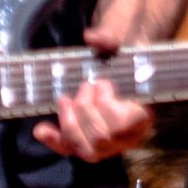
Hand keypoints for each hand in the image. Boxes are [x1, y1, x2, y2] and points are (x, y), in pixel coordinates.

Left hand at [35, 24, 155, 163]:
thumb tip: (92, 37)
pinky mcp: (88, 145)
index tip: (102, 82)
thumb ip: (110, 39)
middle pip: (102, 139)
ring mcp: (109, 145)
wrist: (120, 67)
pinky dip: (54, 140)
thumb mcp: (121, 42)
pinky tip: (41, 129)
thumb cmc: (123, 56)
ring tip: (66, 98)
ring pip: (88, 150)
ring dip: (70, 123)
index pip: (125, 124)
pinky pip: (71, 150)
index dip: (107, 107)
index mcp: (145, 113)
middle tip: (84, 86)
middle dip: (85, 110)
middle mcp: (129, 136)